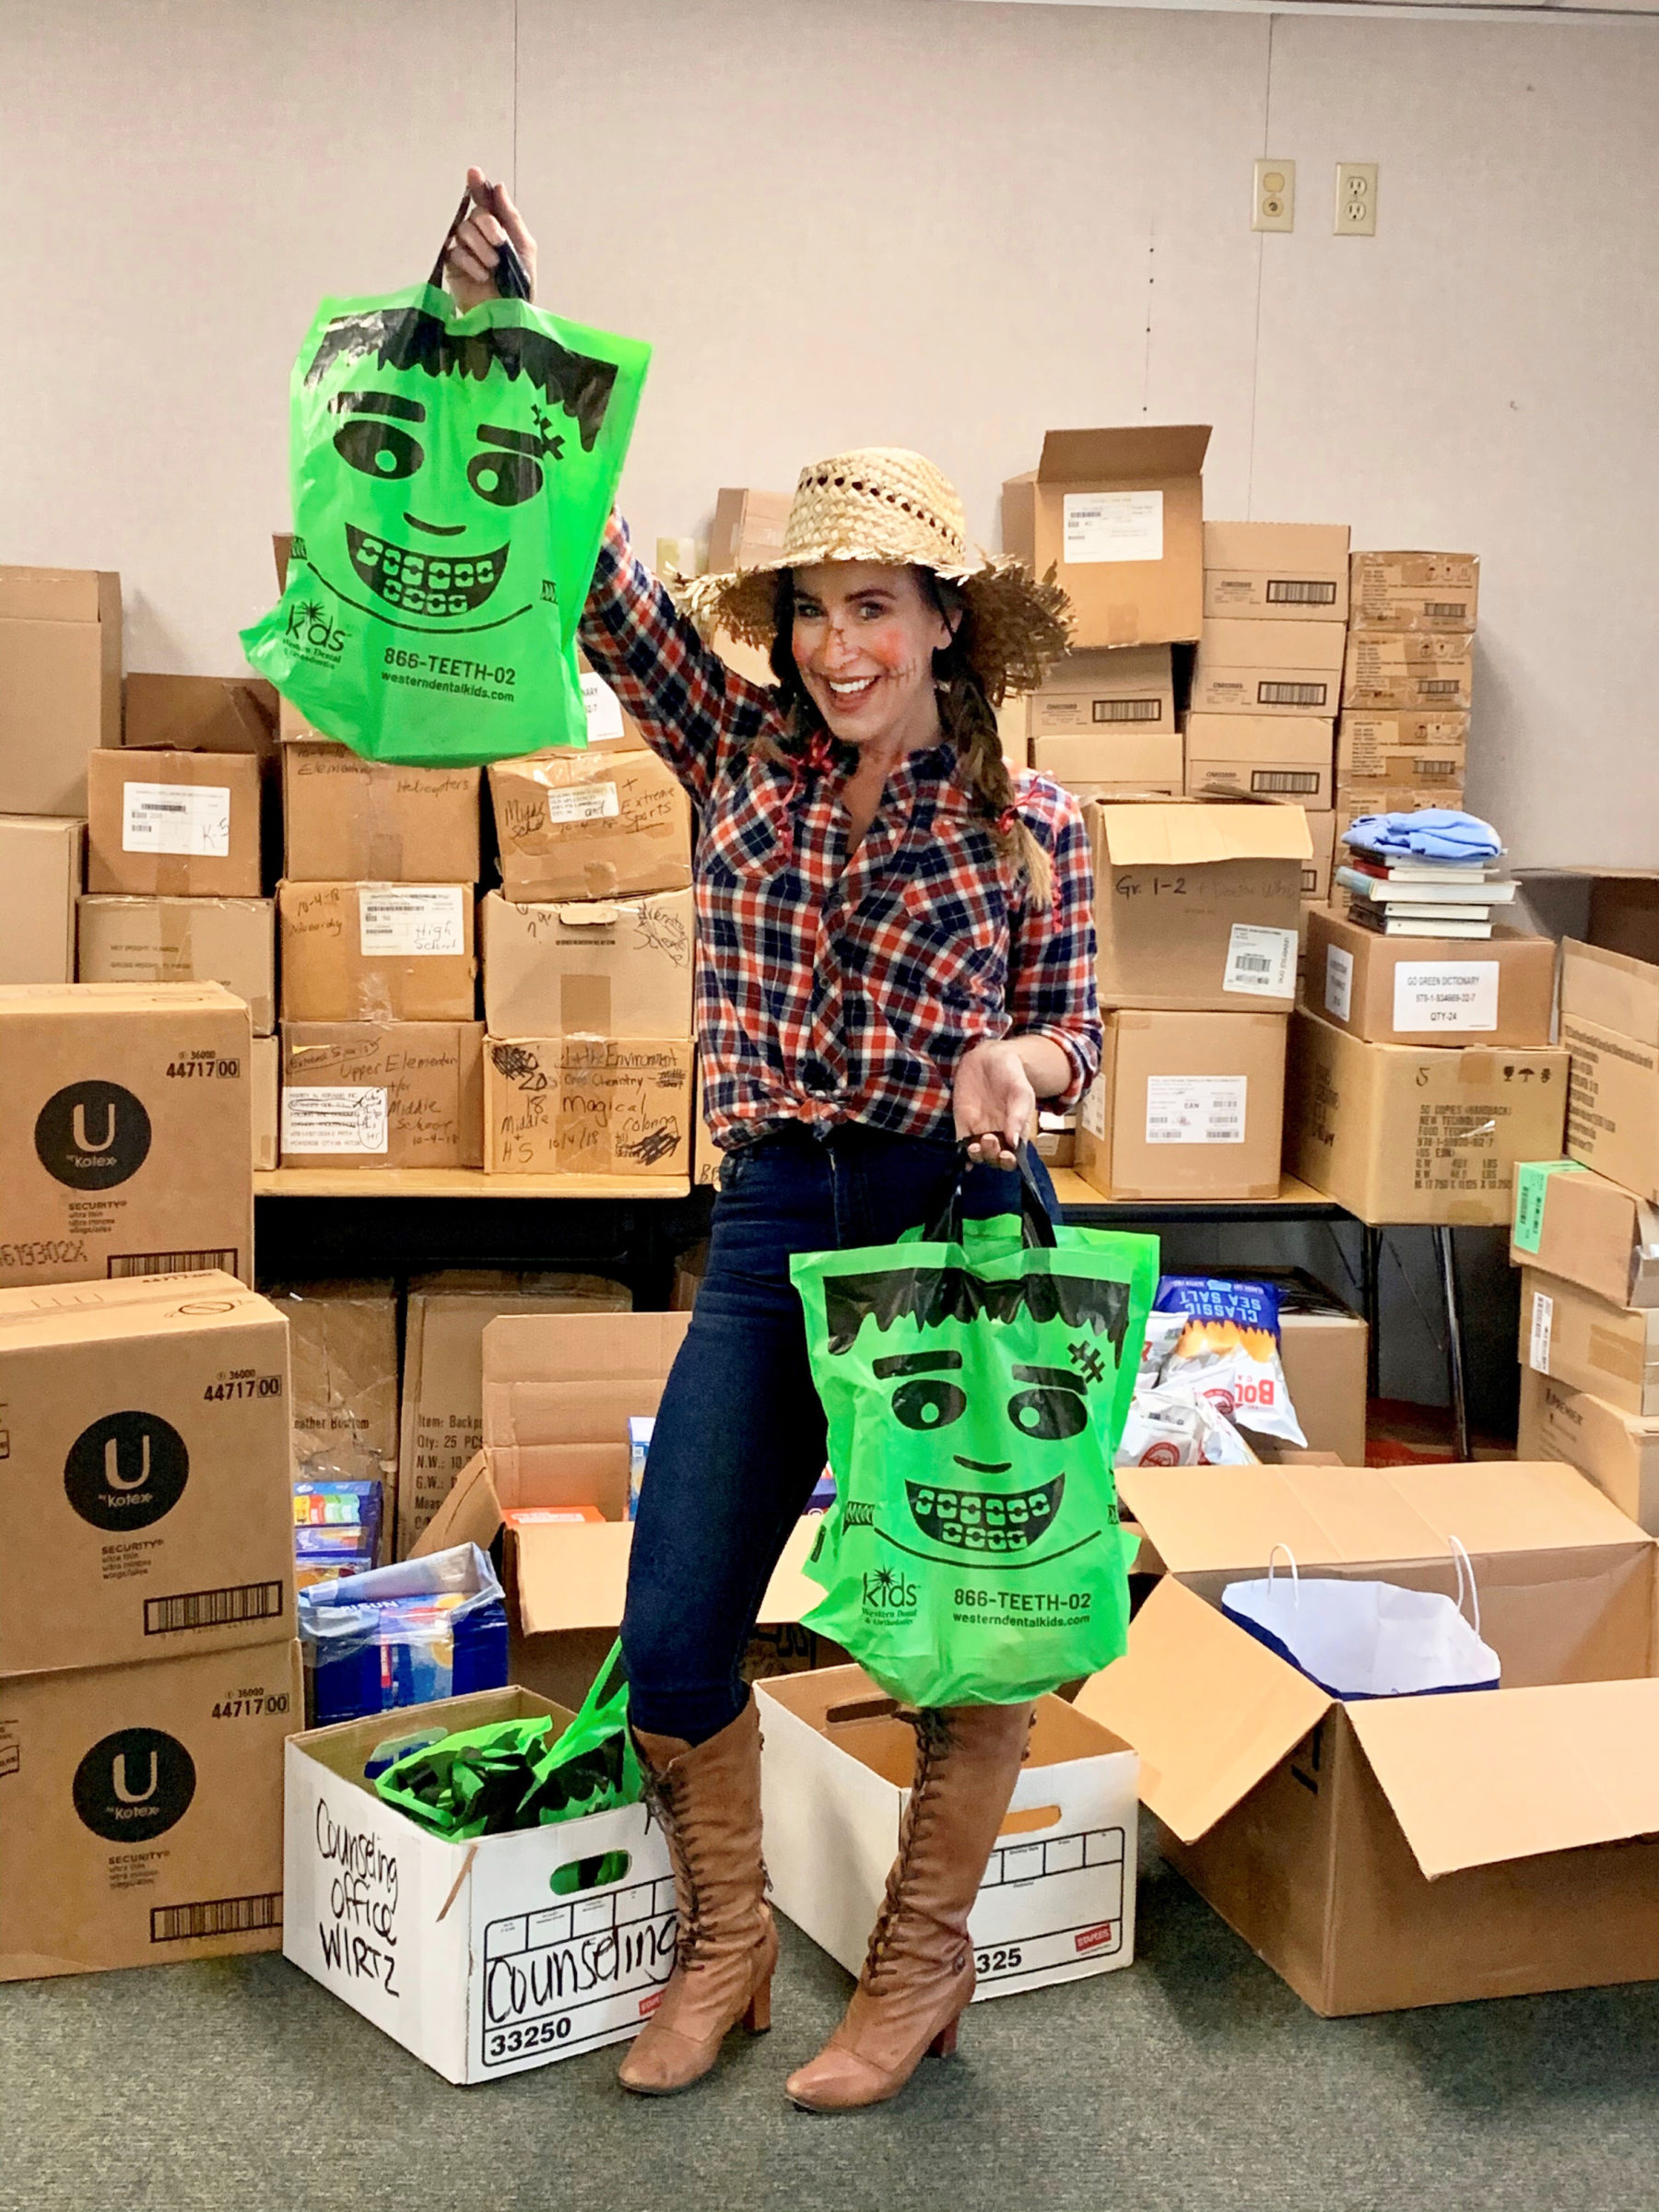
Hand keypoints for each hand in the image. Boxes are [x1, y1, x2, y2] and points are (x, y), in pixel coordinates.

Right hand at [446, 166, 537, 308]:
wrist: (509, 315)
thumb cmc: (520, 284)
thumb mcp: (524, 248)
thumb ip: (512, 218)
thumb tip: (498, 187)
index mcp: (497, 227)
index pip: (484, 200)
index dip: (478, 185)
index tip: (474, 172)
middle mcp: (478, 234)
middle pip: (476, 214)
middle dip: (489, 227)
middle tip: (500, 245)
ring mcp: (463, 248)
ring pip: (464, 230)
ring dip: (481, 248)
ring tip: (493, 266)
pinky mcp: (452, 265)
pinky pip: (454, 251)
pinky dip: (470, 262)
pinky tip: (481, 275)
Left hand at [952, 1040, 1035, 1171]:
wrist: (988, 1057)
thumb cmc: (1010, 1074)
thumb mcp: (1021, 1092)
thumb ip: (1018, 1116)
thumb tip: (1015, 1144)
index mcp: (1016, 1130)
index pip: (1014, 1156)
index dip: (1010, 1162)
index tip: (1006, 1155)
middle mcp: (998, 1134)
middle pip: (995, 1159)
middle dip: (992, 1157)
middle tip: (990, 1140)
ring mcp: (979, 1130)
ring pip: (978, 1154)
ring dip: (978, 1155)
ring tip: (977, 1144)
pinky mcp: (963, 1124)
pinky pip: (961, 1144)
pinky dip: (962, 1154)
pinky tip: (964, 1155)